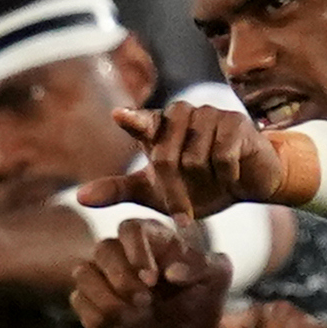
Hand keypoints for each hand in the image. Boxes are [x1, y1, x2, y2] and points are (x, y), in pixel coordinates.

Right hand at [69, 217, 235, 327]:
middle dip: (121, 278)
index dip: (136, 251)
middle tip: (145, 301)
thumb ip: (201, 266)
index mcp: (151, 238)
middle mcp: (122, 253)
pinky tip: (122, 325)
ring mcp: (102, 277)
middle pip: (103, 249)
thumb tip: (172, 272)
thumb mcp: (215, 279)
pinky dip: (98, 315)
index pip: (130, 228)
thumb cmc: (202, 300)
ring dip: (107, 298)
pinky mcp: (89, 302)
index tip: (152, 279)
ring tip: (135, 317)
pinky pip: (78, 301)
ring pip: (83, 274)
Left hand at [80, 98, 290, 218]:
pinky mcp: (235, 122)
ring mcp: (209, 115)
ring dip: (203, 183)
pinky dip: (226, 176)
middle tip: (183, 212)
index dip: (132, 120)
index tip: (118, 117)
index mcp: (158, 129)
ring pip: (194, 159)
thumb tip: (79, 198)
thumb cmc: (199, 186)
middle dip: (173, 193)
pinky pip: (222, 157)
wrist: (247, 185)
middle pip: (165, 158)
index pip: (141, 122)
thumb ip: (118, 190)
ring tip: (213, 183)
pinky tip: (232, 176)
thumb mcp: (154, 193)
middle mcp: (181, 116)